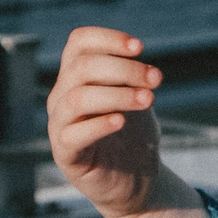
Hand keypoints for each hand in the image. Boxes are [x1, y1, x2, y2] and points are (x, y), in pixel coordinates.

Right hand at [49, 27, 167, 216]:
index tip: (140, 47)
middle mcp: (62, 96)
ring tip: (148, 99)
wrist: (137, 179)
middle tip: (157, 79)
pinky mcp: (66, 154)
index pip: (78, 43)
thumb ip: (133, 75)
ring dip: (117, 94)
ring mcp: (60, 125)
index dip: (108, 38)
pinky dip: (98, 124)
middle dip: (124, 68)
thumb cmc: (134, 133)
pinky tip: (121, 121)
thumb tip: (136, 53)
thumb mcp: (137, 96)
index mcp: (77, 76)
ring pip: (77, 98)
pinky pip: (73, 135)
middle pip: (81, 67)